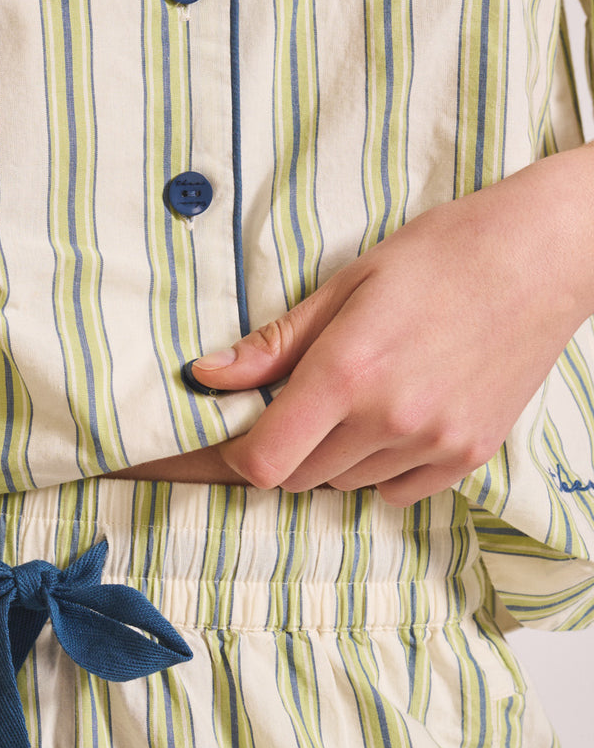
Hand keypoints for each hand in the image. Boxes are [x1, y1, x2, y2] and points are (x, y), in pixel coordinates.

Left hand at [187, 144, 593, 504]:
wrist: (543, 256)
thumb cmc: (440, 256)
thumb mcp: (346, 284)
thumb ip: (275, 342)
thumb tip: (206, 376)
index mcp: (346, 373)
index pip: (263, 462)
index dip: (238, 455)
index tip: (239, 434)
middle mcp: (389, 418)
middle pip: (299, 478)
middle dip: (287, 449)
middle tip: (304, 404)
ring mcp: (433, 443)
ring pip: (346, 484)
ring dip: (335, 457)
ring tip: (361, 401)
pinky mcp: (469, 455)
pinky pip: (397, 491)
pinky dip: (383, 469)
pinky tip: (398, 419)